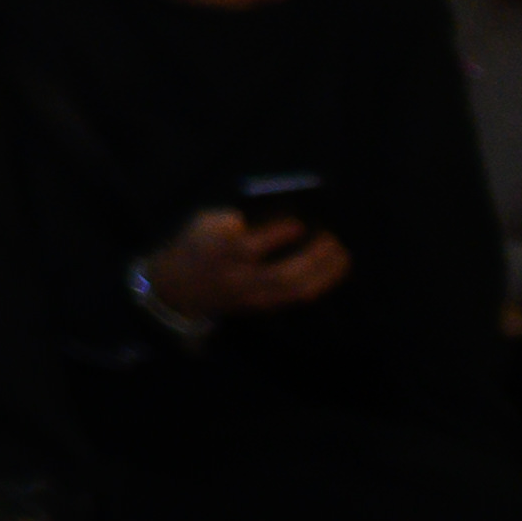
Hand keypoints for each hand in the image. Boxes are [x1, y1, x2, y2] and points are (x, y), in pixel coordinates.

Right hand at [138, 208, 345, 323]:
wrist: (178, 289)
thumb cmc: (195, 245)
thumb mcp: (204, 222)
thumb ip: (235, 218)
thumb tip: (283, 213)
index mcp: (217, 251)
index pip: (250, 246)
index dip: (280, 233)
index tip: (301, 220)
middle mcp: (237, 278)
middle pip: (281, 275)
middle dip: (312, 258)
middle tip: (332, 238)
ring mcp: (252, 297)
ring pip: (294, 292)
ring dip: (324, 274)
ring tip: (342, 254)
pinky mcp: (264, 307)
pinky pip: (297, 298)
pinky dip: (320, 283)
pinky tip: (334, 269)